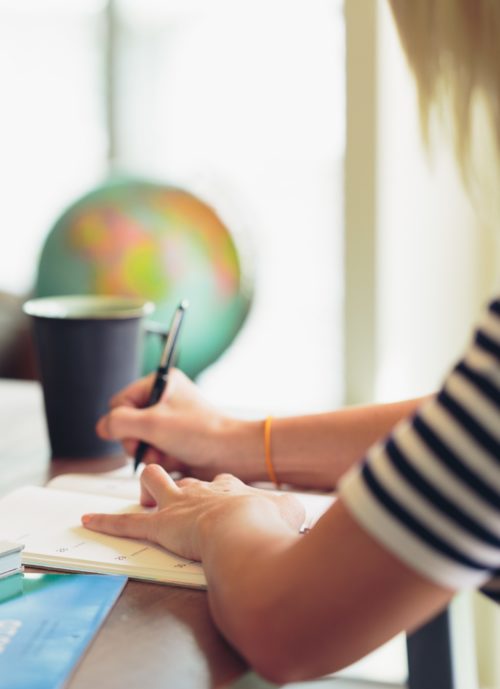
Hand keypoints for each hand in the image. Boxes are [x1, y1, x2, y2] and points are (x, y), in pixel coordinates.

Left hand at [81, 465, 304, 560]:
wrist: (246, 529)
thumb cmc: (267, 524)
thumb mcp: (289, 512)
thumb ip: (288, 510)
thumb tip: (294, 511)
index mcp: (229, 488)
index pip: (219, 482)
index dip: (220, 490)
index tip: (226, 500)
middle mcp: (201, 490)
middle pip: (183, 478)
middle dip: (179, 485)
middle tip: (184, 501)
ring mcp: (178, 506)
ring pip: (154, 483)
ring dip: (148, 490)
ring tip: (148, 500)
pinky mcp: (160, 526)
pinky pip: (127, 524)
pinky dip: (106, 522)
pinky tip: (88, 519)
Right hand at [96, 368, 251, 479]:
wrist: (231, 454)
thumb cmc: (200, 432)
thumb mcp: (152, 423)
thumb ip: (119, 423)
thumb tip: (102, 427)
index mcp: (161, 383)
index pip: (120, 402)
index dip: (124, 421)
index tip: (140, 430)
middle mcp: (164, 399)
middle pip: (127, 423)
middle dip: (137, 440)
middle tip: (152, 446)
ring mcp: (169, 421)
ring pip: (138, 441)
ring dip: (148, 452)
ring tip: (165, 454)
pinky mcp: (175, 440)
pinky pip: (153, 451)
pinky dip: (159, 459)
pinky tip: (173, 460)